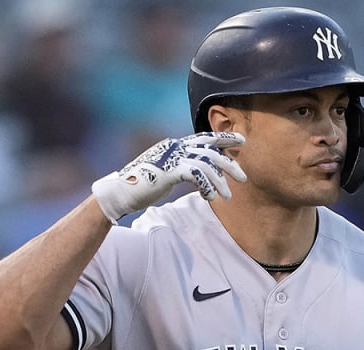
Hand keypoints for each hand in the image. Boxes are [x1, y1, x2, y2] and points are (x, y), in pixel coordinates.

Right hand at [91, 132, 246, 221]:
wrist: (120, 191)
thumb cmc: (142, 185)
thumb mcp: (166, 172)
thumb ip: (182, 168)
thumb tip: (199, 173)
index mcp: (175, 145)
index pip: (204, 137)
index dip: (224, 138)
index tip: (242, 141)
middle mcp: (175, 147)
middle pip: (210, 150)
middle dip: (229, 163)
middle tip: (243, 177)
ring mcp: (171, 157)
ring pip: (206, 164)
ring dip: (219, 181)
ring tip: (228, 196)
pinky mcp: (168, 170)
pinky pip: (196, 175)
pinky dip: (206, 187)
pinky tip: (210, 198)